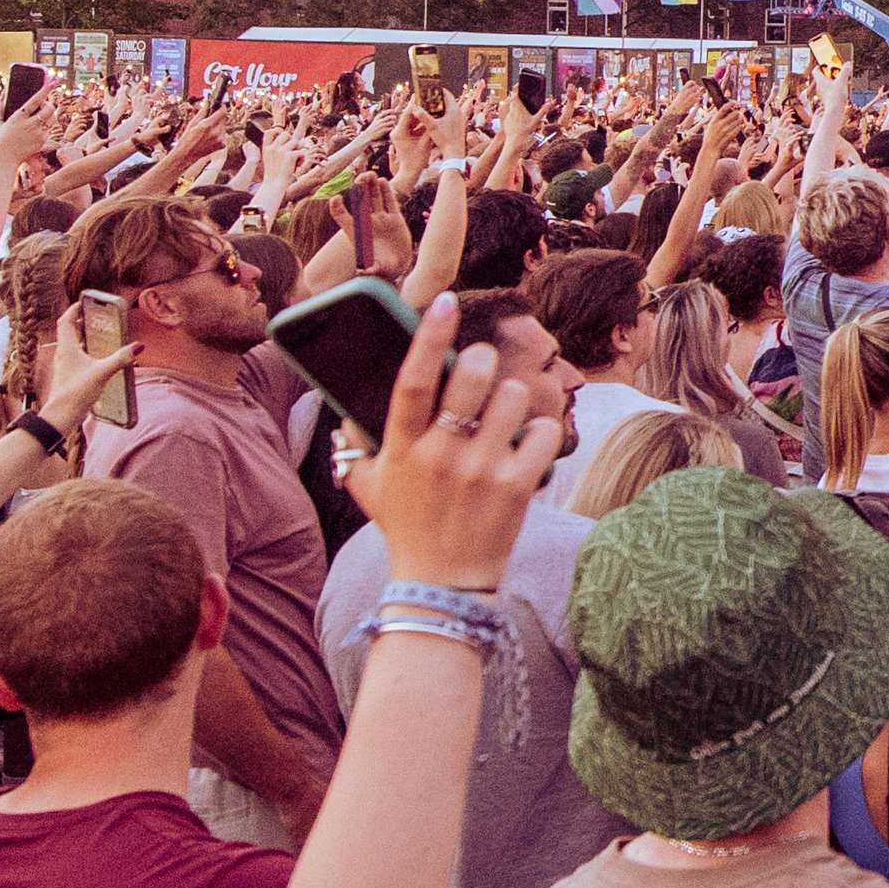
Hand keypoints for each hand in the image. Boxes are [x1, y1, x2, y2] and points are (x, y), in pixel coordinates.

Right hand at [336, 296, 561, 595]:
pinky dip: (540, 433)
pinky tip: (527, 447)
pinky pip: (542, 433)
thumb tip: (345, 406)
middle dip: (482, 361)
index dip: (429, 336)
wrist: (441, 585)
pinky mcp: (516, 487)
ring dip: (511, 400)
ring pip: (513, 398)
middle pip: (472, 375)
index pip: (413, 379)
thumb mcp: (367, 486)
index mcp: (402, 447)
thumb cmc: (406, 527)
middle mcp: (440, 454)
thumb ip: (355, 444)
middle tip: (481, 371)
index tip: (445, 301)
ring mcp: (480, 470)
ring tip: (501, 420)